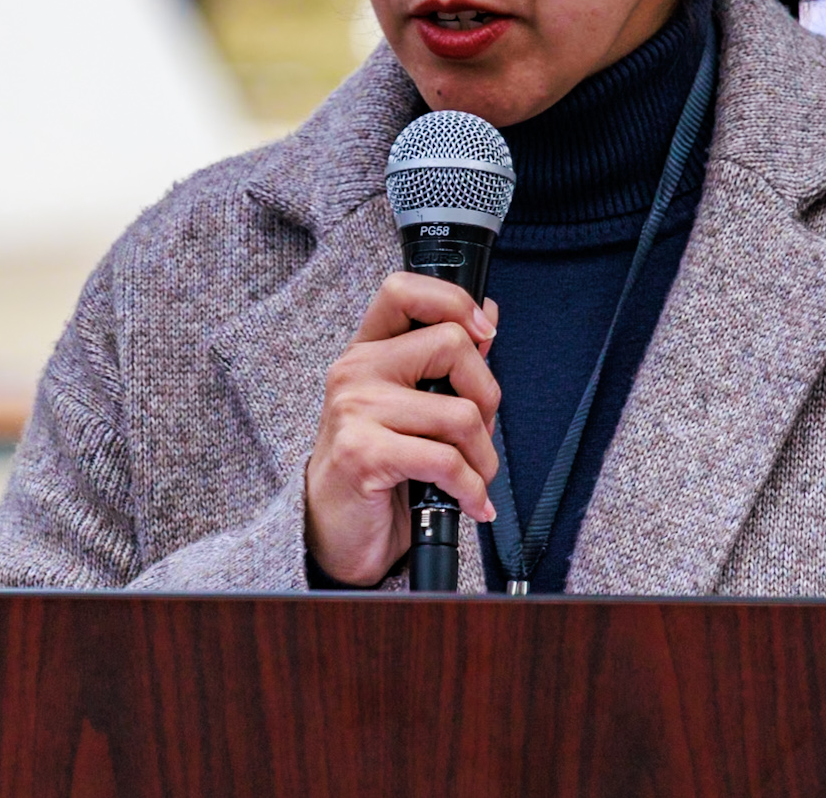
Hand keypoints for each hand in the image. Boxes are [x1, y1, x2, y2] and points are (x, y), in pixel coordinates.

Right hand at [304, 272, 500, 586]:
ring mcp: (355, 410)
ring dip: (483, 456)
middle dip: (488, 396)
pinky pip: (446, 460)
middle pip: (452, 345)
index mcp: (368, 351)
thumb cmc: (378, 470)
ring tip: (475, 478)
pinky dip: (471, 487)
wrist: (337, 534)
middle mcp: (356, 370)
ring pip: (459, 411)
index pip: (404, 290)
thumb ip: (446, 363)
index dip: (453, 301)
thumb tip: (488, 314)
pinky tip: (470, 501)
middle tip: (480, 434)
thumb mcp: (410, 408)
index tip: (484, 334)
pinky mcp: (363, 453)